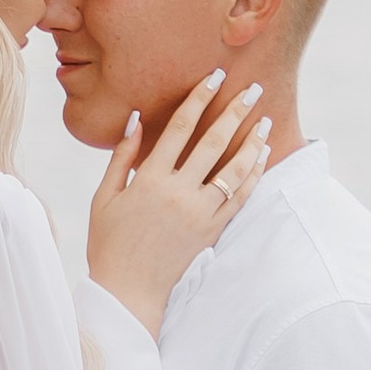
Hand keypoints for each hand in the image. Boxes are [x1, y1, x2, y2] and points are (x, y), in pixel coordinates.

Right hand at [85, 70, 268, 335]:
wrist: (128, 292)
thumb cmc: (109, 243)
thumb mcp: (105, 197)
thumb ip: (122, 156)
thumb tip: (136, 118)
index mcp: (149, 180)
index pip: (180, 128)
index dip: (199, 99)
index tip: (215, 77)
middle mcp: (178, 194)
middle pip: (214, 142)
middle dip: (235, 111)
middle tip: (253, 89)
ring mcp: (199, 213)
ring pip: (234, 170)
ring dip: (252, 142)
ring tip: (266, 120)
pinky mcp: (212, 231)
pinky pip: (239, 198)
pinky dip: (253, 175)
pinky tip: (261, 157)